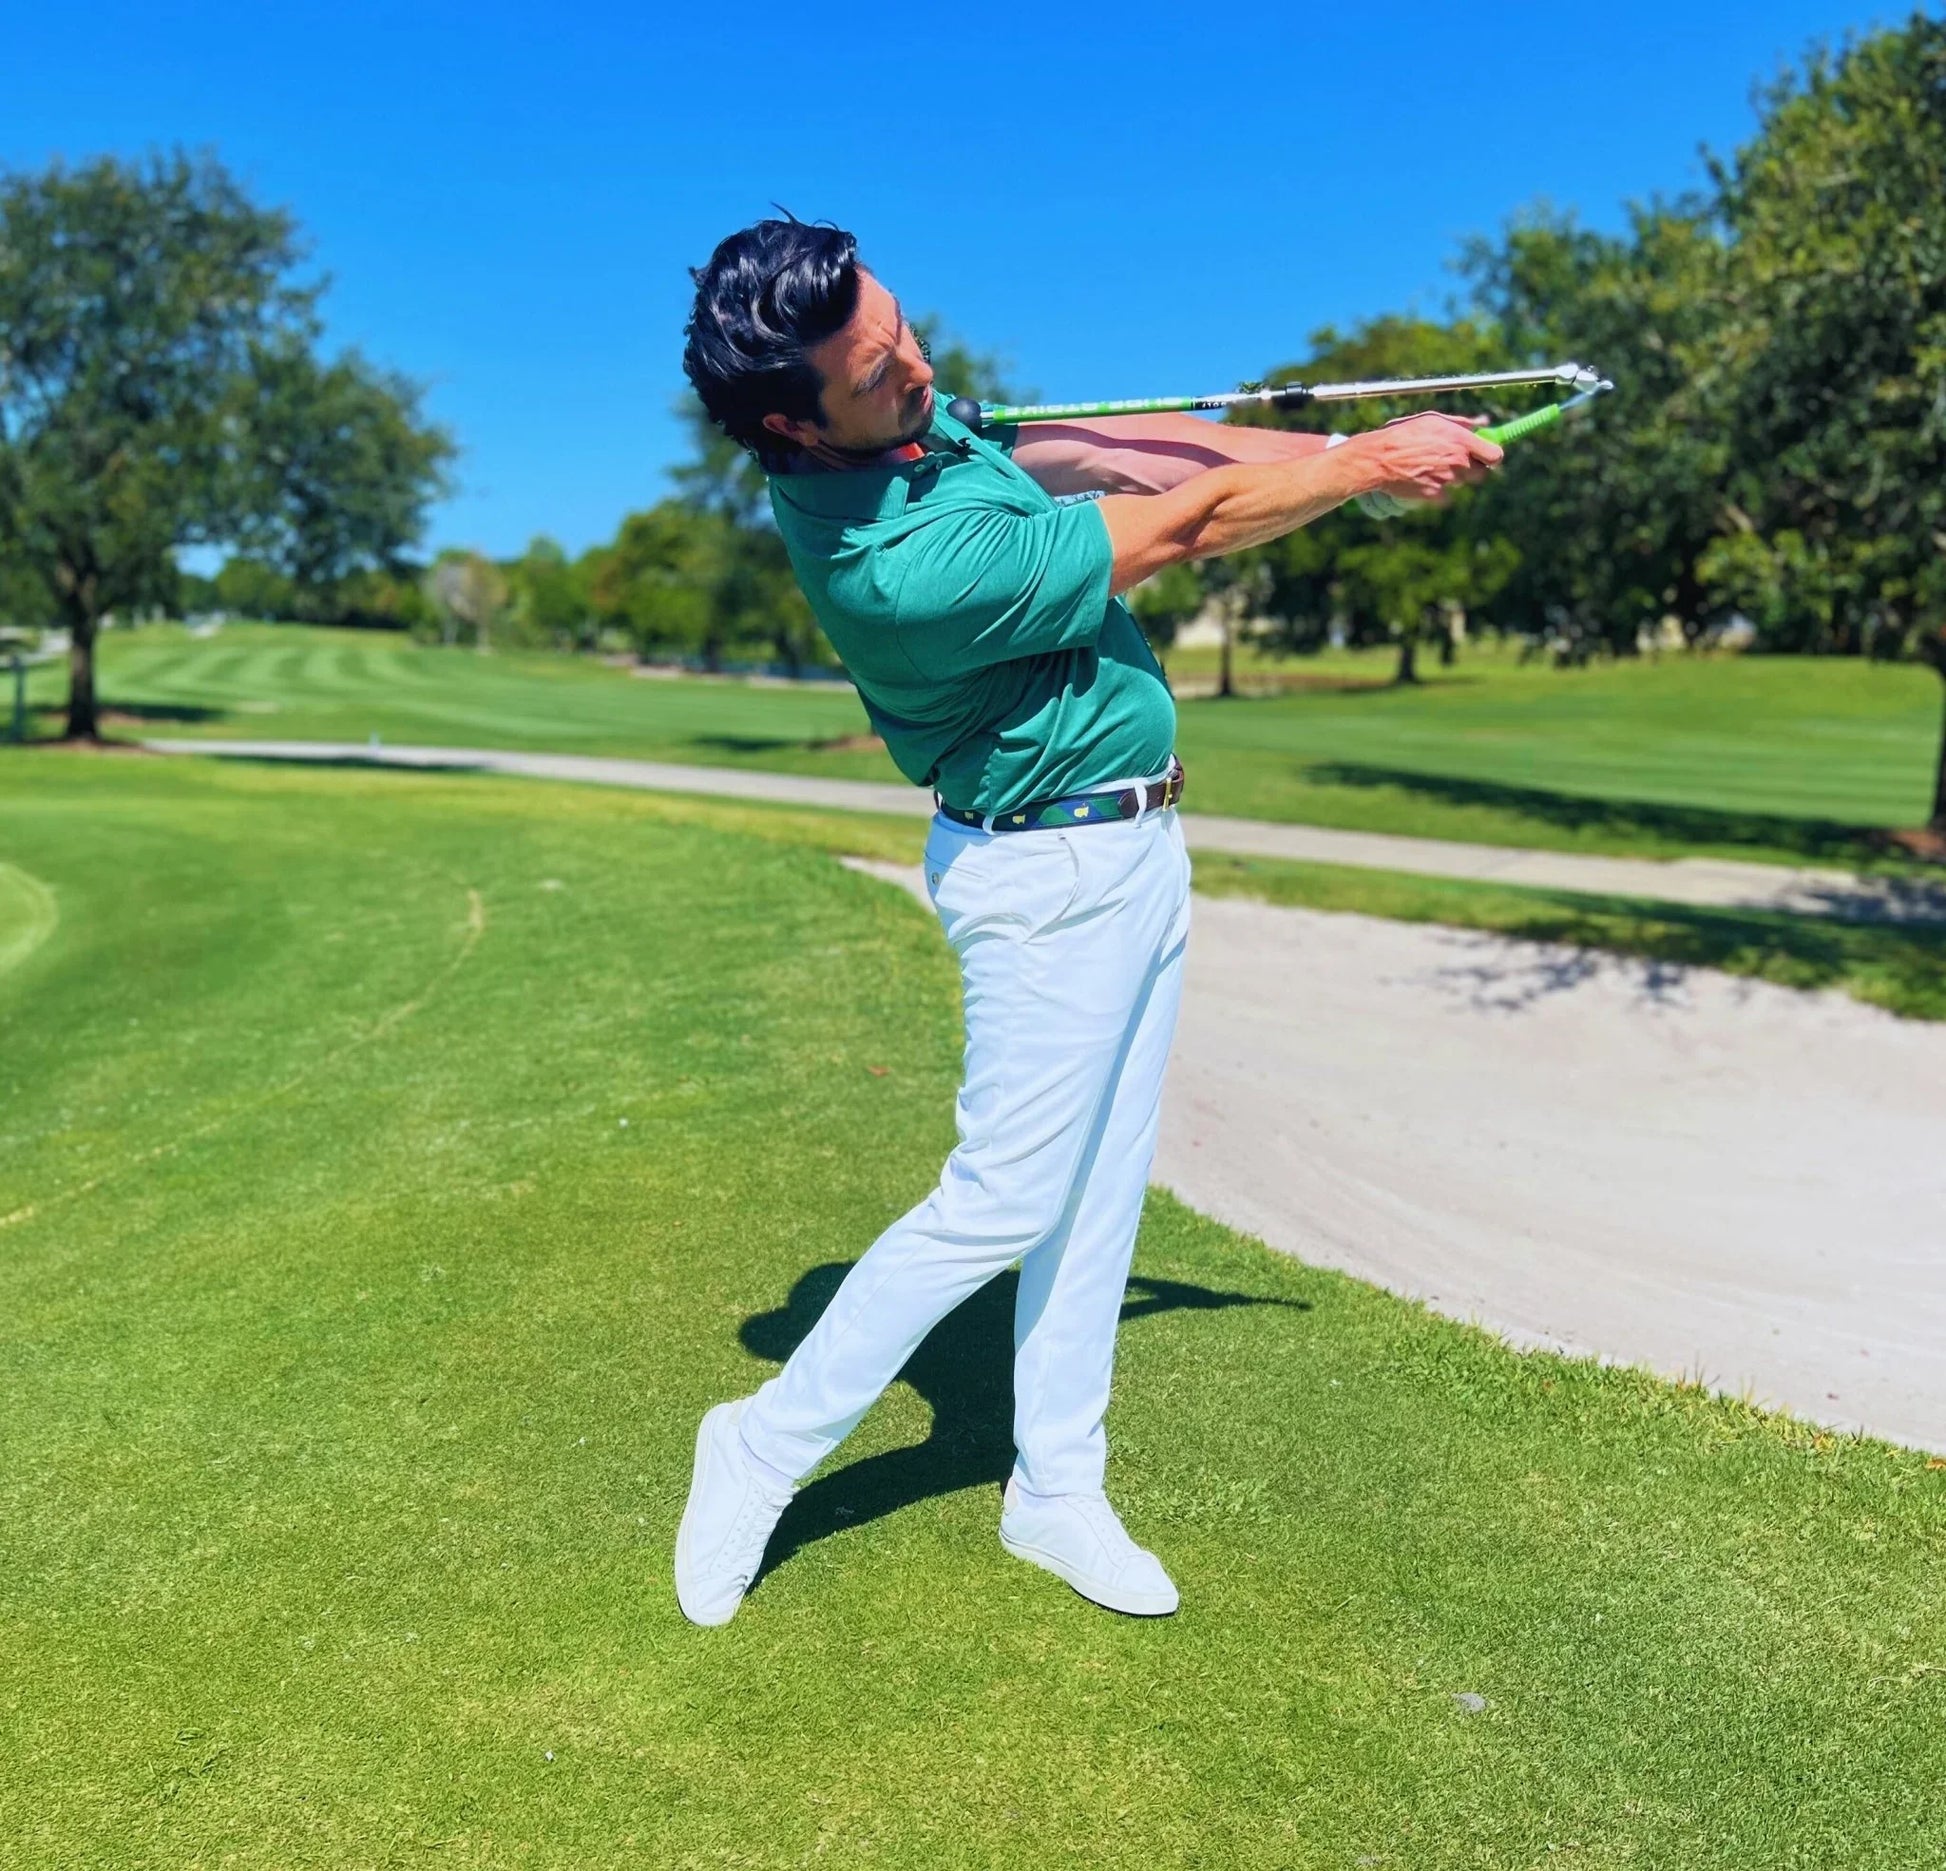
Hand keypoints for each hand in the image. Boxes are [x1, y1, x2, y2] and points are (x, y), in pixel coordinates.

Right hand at [1344, 412, 1501, 504]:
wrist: (1378, 459)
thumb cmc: (1403, 434)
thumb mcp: (1432, 419)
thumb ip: (1461, 423)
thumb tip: (1483, 423)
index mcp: (1461, 440)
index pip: (1495, 455)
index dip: (1492, 456)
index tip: (1485, 456)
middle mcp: (1458, 461)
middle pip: (1481, 474)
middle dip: (1472, 469)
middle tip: (1455, 463)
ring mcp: (1447, 480)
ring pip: (1461, 484)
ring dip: (1452, 479)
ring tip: (1430, 468)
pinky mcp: (1434, 496)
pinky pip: (1445, 498)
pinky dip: (1438, 493)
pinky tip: (1423, 481)